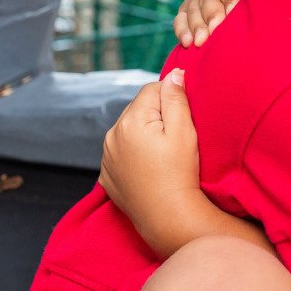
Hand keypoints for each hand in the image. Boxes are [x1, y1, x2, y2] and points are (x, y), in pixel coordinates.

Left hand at [99, 70, 201, 233]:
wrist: (168, 217)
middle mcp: (111, 135)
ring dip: (142, 134)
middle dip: (154, 116)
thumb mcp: (184, 131)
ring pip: (127, 131)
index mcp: (131, 120)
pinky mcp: (106, 176)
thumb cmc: (180, 173)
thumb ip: (176, 98)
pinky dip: (132, 155)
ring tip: (161, 155)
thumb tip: (174, 73)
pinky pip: (120, 154)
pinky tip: (149, 168)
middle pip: (137, 109)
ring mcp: (106, 157)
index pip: (151, 89)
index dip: (170, 99)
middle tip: (174, 138)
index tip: (182, 119)